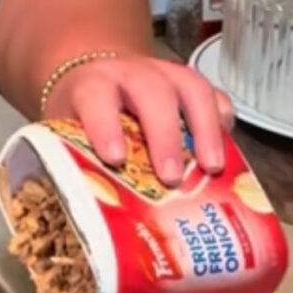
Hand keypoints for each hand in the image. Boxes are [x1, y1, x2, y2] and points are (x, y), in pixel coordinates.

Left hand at [43, 51, 233, 184]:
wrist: (96, 76)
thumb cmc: (81, 116)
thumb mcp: (64, 134)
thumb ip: (72, 163)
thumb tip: (83, 218)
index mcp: (92, 85)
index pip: (96, 97)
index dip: (105, 125)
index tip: (115, 158)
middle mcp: (130, 74)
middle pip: (152, 91)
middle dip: (164, 135)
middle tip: (170, 178)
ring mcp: (165, 74)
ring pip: (191, 88)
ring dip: (204, 128)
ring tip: (211, 167)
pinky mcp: (190, 83)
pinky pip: (214, 94)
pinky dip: (223, 120)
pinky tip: (228, 150)